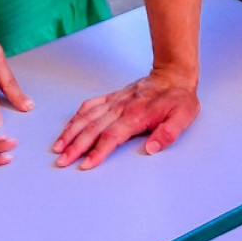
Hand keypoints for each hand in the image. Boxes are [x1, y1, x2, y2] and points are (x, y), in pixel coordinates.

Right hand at [53, 69, 198, 169]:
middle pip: (92, 129)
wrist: (172, 75)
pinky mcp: (111, 98)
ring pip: (86, 118)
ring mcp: (114, 102)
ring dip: (70, 133)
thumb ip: (168, 133)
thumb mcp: (183, 117)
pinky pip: (89, 106)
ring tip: (58, 148)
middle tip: (62, 161)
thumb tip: (152, 148)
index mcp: (136, 115)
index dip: (98, 152)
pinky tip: (68, 128)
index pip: (112, 136)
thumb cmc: (178, 99)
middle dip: (75, 146)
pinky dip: (76, 117)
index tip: (86, 164)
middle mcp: (120, 108)